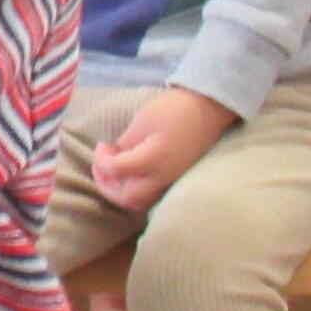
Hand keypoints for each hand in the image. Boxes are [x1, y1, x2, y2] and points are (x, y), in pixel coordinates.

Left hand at [90, 87, 236, 212]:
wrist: (209, 108)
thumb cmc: (173, 109)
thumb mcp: (142, 122)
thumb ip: (125, 144)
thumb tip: (113, 158)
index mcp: (153, 160)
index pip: (116, 171)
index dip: (101, 160)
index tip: (102, 145)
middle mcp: (164, 177)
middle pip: (128, 199)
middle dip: (107, 186)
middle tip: (101, 168)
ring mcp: (173, 180)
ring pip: (142, 201)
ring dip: (122, 192)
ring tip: (113, 172)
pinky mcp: (178, 178)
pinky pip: (153, 194)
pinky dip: (137, 189)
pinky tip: (131, 173)